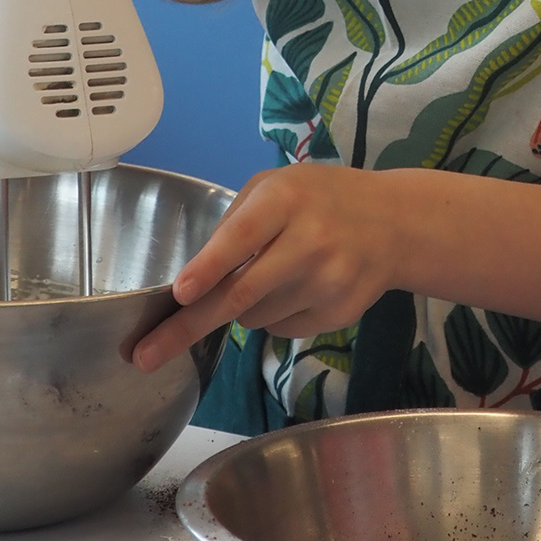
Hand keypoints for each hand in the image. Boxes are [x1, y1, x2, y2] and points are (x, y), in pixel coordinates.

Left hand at [131, 163, 405, 372]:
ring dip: (240, 309)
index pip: (243, 235)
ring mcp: (327, 283)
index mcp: (286, 200)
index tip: (182, 293)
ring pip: (254, 318)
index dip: (210, 267)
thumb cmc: (321, 198)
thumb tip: (194, 274)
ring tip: (268, 275)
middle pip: (241, 295)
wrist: (395, 224)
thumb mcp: (277, 186)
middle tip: (144, 355)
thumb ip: (235, 221)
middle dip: (188, 328)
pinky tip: (294, 288)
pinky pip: (280, 330)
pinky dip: (271, 316)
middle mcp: (309, 242)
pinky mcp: (338, 315)